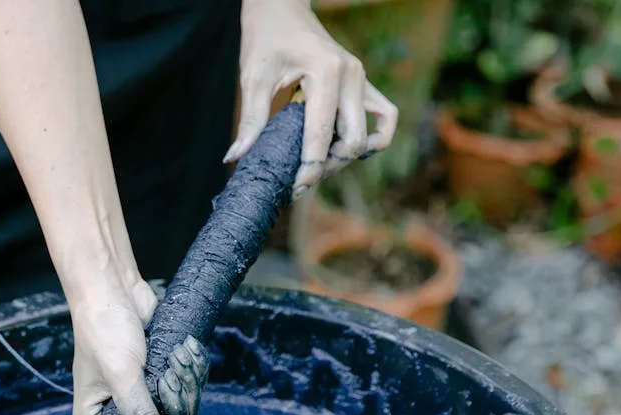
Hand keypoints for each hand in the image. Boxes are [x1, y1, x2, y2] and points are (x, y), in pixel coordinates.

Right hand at [69, 272, 176, 414]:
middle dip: (174, 408)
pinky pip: (187, 389)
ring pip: (179, 412)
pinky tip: (185, 351)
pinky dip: (192, 371)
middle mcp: (117, 413)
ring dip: (186, 384)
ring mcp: (142, 395)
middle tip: (169, 378)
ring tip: (176, 357)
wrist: (114, 287)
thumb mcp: (122, 377)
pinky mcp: (161, 376)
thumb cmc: (104, 330)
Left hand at [226, 0, 398, 197]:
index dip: (311, 168)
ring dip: (348, 155)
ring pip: (371, 133)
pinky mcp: (363, 82)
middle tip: (301, 178)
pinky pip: (385, 115)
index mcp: (326, 72)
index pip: (322, 133)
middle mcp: (352, 75)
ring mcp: (362, 78)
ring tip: (321, 162)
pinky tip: (347, 146)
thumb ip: (250, 120)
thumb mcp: (253, 77)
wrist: (281, 7)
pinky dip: (373, 137)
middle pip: (353, 140)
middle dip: (328, 167)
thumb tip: (235, 158)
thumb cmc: (265, 38)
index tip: (295, 190)